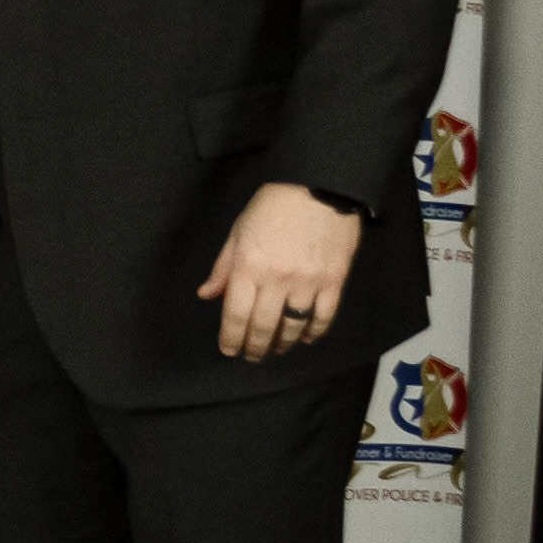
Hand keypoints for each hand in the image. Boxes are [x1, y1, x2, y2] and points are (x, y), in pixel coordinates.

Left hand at [199, 180, 363, 360]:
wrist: (318, 186)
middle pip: (263, 326)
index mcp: (249, 267)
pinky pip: (324, 316)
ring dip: (283, 343)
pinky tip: (307, 338)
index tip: (229, 350)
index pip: (235, 315)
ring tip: (276, 348)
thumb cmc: (272, 205)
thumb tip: (207, 294)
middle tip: (252, 356)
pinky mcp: (334, 280)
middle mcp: (277, 279)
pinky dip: (315, 332)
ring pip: (294, 326)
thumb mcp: (238, 231)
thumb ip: (223, 266)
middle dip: (255, 347)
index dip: (231, 338)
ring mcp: (308, 282)